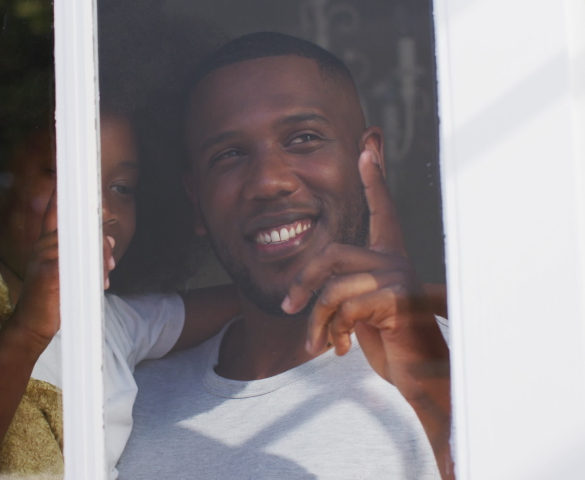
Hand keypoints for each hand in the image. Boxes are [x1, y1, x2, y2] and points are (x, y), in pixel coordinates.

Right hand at [11, 189, 116, 344]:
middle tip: (111, 255)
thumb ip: (86, 254)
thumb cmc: (51, 299)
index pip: (53, 211)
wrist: (32, 325)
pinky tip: (102, 282)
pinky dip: (95, 270)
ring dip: (101, 258)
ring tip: (108, 272)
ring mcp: (44, 258)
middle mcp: (42, 246)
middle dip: (100, 240)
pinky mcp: (50, 273)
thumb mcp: (66, 272)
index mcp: (44, 242)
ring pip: (82, 244)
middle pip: (77, 227)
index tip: (67, 175)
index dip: (59, 193)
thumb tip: (111, 242)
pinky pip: (80, 263)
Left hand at [282, 149, 448, 399]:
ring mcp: (399, 278)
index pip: (381, 210)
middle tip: (288, 308)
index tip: (367, 146)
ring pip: (333, 288)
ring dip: (317, 322)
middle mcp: (396, 260)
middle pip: (330, 255)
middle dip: (302, 282)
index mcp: (389, 258)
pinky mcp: (398, 299)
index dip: (374, 179)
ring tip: (318, 344)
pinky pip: (346, 308)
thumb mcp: (359, 313)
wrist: (419, 375)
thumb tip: (301, 295)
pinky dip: (334, 332)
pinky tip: (341, 348)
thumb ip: (342, 292)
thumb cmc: (389, 344)